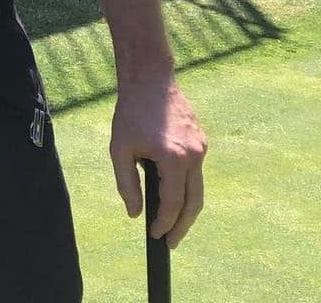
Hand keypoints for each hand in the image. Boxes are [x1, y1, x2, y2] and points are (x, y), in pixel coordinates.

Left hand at [110, 76, 206, 247]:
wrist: (150, 78)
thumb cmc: (131, 112)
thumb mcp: (119, 148)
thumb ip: (126, 183)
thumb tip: (135, 213)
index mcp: (174, 158)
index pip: (173, 203)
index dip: (165, 223)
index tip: (156, 236)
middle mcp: (194, 155)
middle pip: (194, 202)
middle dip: (183, 225)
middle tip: (171, 242)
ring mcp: (201, 147)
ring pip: (197, 187)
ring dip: (186, 208)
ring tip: (173, 224)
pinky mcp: (201, 140)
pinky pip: (195, 170)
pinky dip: (186, 185)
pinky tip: (172, 192)